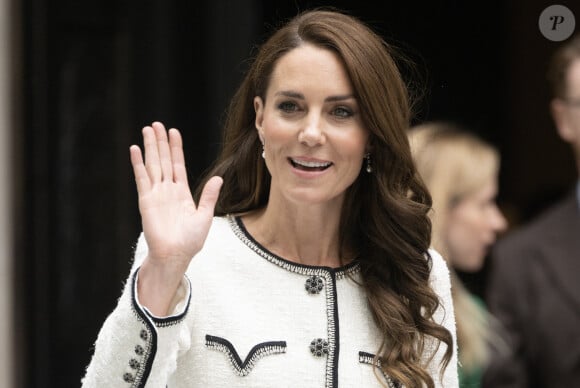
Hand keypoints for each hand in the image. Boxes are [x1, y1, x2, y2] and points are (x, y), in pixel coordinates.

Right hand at [130, 122, 221, 313]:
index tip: (173, 132)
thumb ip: (209, 196)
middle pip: (163, 160)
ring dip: (149, 147)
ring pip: (152, 165)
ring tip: (147, 130)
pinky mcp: (146, 200)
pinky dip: (138, 163)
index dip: (175, 149)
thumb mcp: (204, 216)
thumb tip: (218, 178)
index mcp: (181, 193)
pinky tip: (134, 149)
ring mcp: (156, 194)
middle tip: (157, 124)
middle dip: (160, 142)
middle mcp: (167, 190)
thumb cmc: (190, 241)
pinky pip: (141, 178)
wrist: (175, 255)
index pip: (177, 165)